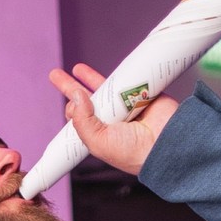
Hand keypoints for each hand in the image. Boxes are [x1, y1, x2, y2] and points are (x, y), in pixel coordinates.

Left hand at [47, 62, 178, 176]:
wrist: (166, 143)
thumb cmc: (133, 152)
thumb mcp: (99, 142)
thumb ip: (82, 121)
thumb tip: (76, 96)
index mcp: (100, 136)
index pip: (79, 120)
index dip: (71, 110)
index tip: (67, 105)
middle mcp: (111, 122)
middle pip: (86, 101)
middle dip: (70, 88)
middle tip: (55, 75)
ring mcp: (125, 107)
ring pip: (103, 89)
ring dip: (88, 78)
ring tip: (74, 68)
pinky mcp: (140, 94)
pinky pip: (124, 80)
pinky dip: (114, 74)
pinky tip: (102, 69)